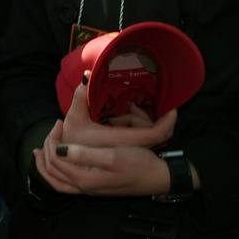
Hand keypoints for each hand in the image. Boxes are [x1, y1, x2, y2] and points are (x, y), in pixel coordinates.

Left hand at [33, 119, 169, 196]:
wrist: (159, 178)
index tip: (59, 122)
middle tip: (53, 129)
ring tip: (40, 149)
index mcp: (84, 179)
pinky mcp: (95, 187)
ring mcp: (88, 189)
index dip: (52, 140)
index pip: (55, 159)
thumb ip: (84, 155)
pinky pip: (65, 184)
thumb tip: (60, 149)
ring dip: (45, 165)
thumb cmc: (139, 164)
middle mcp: (83, 187)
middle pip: (51, 171)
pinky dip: (55, 174)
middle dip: (46, 149)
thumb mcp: (113, 156)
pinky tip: (58, 162)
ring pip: (56, 181)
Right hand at [60, 79, 175, 149]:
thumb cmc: (71, 140)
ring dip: (137, 121)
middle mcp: (127, 149)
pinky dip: (135, 127)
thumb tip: (87, 75)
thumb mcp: (74, 118)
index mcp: (119, 141)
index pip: (155, 134)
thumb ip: (81, 96)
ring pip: (146, 136)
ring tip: (122, 114)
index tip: (172, 108)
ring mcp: (129, 153)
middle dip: (145, 116)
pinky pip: (141, 140)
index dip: (168, 122)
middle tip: (133, 106)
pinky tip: (119, 122)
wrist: (67, 162)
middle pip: (153, 132)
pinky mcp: (128, 154)